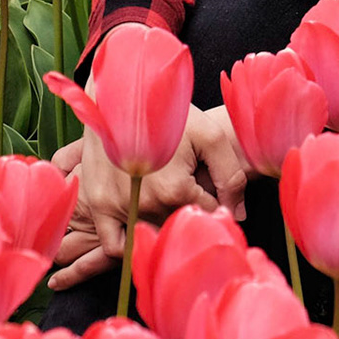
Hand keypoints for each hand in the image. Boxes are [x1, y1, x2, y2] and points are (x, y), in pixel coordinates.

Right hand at [48, 104, 251, 291]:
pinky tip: (142, 223)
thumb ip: (230, 176)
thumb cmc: (169, 112)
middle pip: (179, 225)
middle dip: (189, 210)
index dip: (215, 200)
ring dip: (163, 221)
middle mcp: (145, 204)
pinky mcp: (99, 205)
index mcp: (175, 190)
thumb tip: (239, 215)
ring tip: (165, 192)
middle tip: (187, 183)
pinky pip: (115, 245)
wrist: (122, 93)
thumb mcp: (210, 135)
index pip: (207, 214)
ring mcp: (118, 207)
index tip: (209, 183)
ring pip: (152, 233)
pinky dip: (129, 243)